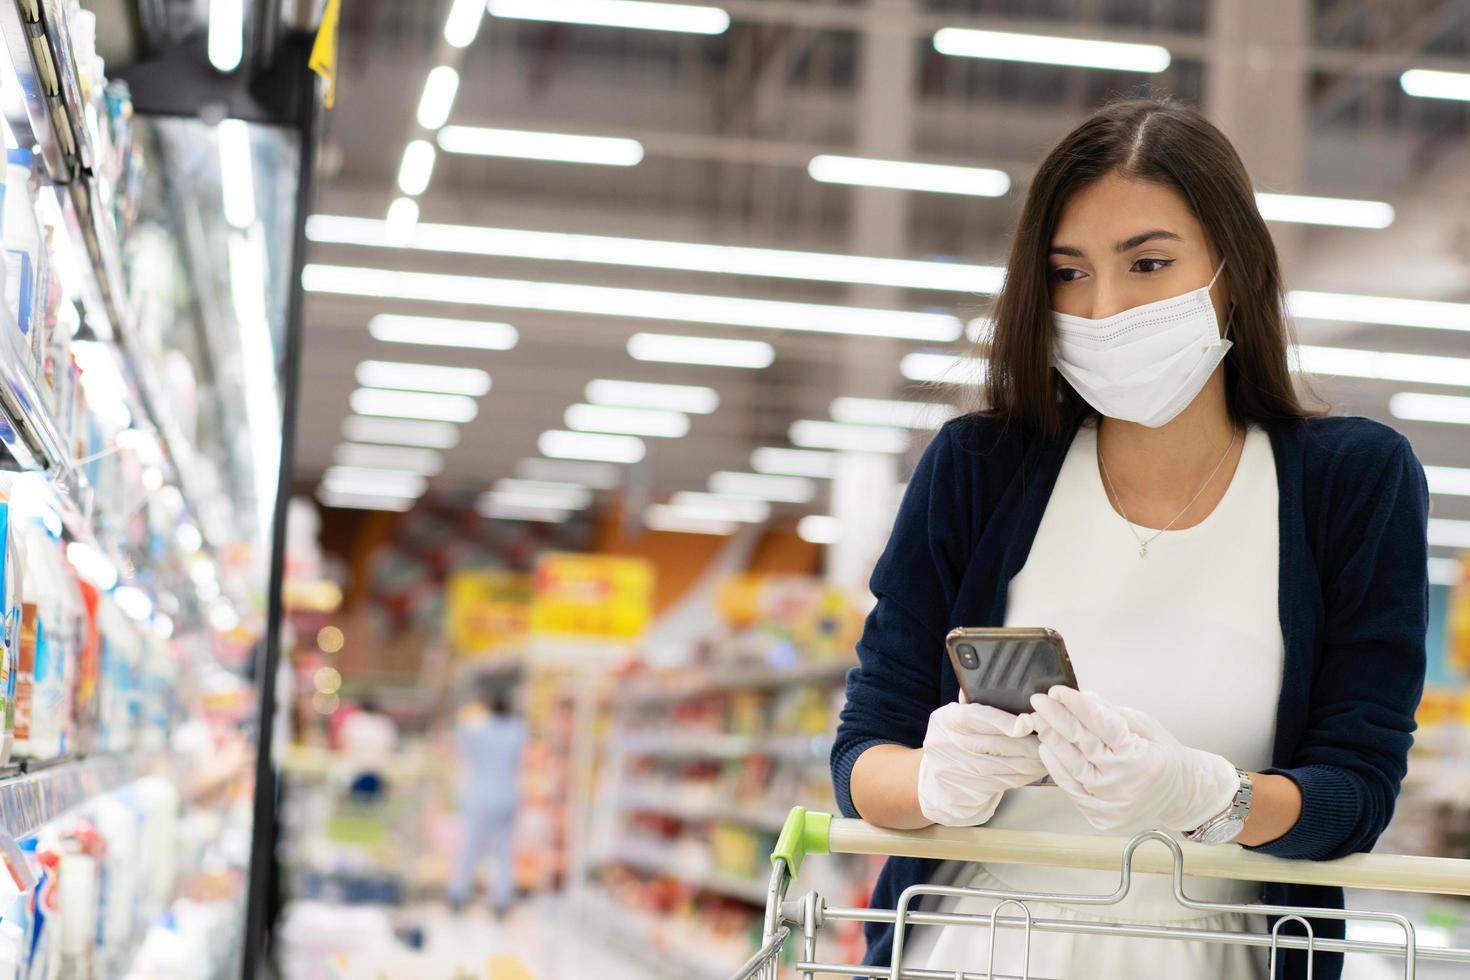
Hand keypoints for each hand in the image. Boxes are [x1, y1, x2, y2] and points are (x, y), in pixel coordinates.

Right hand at [917, 701, 1047, 826]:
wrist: (936, 782)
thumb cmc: (956, 741)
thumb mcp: (957, 717)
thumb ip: (975, 701)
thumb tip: (1001, 683)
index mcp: (946, 719)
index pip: (976, 716)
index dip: (1004, 721)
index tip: (1028, 722)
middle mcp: (945, 744)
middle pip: (994, 745)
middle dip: (1027, 743)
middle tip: (1050, 737)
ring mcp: (954, 770)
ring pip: (1003, 766)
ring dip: (1031, 762)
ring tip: (1048, 754)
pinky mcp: (966, 791)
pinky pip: (1003, 782)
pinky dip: (1025, 776)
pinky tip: (1036, 769)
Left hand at [1029, 687, 1238, 833]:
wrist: (1182, 796)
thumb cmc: (1165, 757)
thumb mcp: (1147, 726)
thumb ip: (1112, 713)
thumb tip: (1082, 697)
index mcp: (1140, 756)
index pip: (1100, 725)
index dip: (1075, 705)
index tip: (1057, 691)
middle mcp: (1124, 783)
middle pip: (1081, 745)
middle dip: (1056, 719)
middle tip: (1039, 702)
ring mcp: (1111, 804)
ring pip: (1071, 768)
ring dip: (1052, 742)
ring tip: (1040, 722)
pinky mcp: (1102, 818)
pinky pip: (1072, 790)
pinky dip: (1057, 769)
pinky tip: (1047, 750)